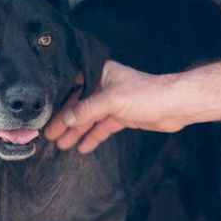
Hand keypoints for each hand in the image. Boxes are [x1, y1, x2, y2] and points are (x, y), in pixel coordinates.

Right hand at [45, 61, 187, 152]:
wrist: (175, 106)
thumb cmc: (146, 94)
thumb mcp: (111, 101)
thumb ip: (87, 110)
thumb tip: (66, 119)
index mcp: (101, 74)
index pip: (74, 87)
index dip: (60, 101)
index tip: (46, 114)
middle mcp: (105, 86)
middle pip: (80, 105)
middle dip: (65, 121)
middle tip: (49, 135)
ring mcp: (113, 102)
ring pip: (90, 118)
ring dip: (76, 131)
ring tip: (60, 144)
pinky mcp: (122, 116)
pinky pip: (102, 127)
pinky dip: (92, 136)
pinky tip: (81, 147)